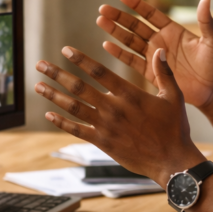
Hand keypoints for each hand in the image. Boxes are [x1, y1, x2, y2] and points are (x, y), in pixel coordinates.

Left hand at [35, 47, 204, 185]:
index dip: (81, 60)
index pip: (100, 72)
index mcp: (130, 94)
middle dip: (57, 74)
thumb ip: (164, 73)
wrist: (171, 161)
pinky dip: (61, 122)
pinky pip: (77, 130)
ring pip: (74, 107)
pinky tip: (49, 114)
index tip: (66, 50)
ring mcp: (106, 126)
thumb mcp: (174, 97)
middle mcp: (114, 108)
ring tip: (38, 85)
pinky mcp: (102, 142)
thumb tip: (159, 50)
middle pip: (79, 88)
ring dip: (53, 95)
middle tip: (40, 64)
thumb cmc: (174, 128)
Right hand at [97, 0, 212, 108]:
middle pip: (135, 26)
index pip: (151, 14)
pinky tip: (106, 45)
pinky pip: (132, 61)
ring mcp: (154, 56)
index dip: (137, 5)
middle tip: (102, 9)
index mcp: (173, 30)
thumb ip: (207, 22)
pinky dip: (119, 53)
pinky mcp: (151, 73)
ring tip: (100, 21)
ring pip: (130, 41)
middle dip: (119, 17)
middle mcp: (160, 41)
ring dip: (115, 32)